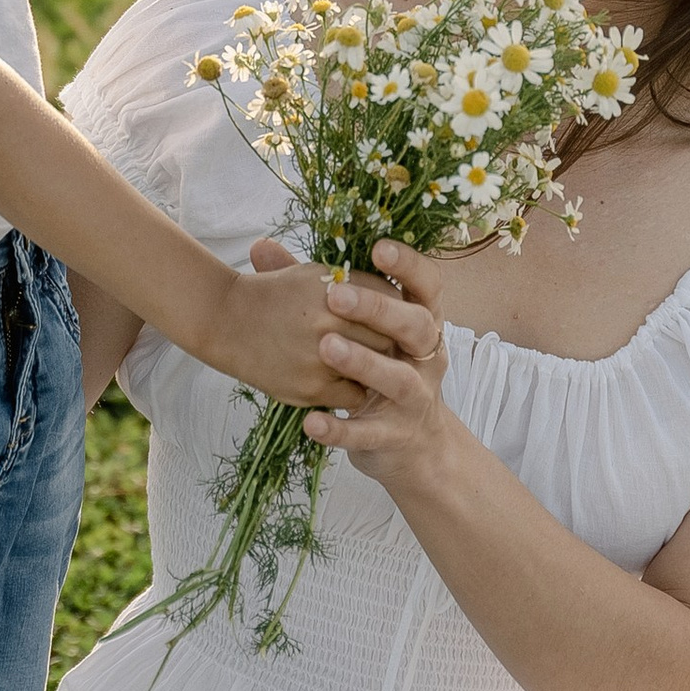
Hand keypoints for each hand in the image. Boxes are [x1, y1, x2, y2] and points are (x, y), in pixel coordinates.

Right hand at [213, 237, 401, 408]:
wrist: (225, 321)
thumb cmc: (274, 294)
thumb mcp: (313, 276)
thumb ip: (356, 284)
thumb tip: (398, 295)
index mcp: (336, 287)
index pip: (388, 301)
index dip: (393, 311)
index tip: (394, 318)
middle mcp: (331, 320)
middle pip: (386, 336)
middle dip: (389, 341)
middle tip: (391, 347)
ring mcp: (323, 357)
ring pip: (374, 369)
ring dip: (375, 369)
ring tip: (371, 366)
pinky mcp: (312, 388)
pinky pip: (353, 396)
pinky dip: (353, 390)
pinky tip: (344, 381)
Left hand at [304, 239, 451, 482]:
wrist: (411, 442)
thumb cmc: (380, 365)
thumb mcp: (363, 328)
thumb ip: (319, 288)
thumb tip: (262, 248)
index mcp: (422, 321)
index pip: (427, 285)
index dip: (409, 265)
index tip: (379, 248)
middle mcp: (426, 356)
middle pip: (415, 326)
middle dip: (379, 310)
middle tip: (337, 296)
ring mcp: (415, 397)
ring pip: (397, 378)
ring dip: (364, 363)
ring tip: (326, 347)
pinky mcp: (394, 434)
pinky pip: (368, 432)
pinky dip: (341, 428)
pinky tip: (311, 422)